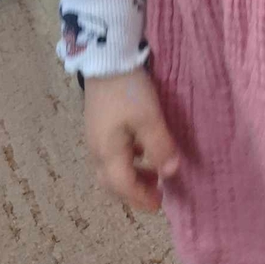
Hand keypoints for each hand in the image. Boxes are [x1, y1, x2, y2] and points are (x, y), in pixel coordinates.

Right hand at [84, 68, 179, 211]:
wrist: (106, 59)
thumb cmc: (128, 91)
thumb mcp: (149, 118)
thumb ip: (160, 147)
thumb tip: (170, 174)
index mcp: (107, 154)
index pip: (123, 187)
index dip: (141, 198)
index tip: (160, 204)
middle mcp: (96, 150)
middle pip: (112, 183)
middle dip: (133, 192)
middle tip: (155, 194)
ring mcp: (94, 136)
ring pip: (110, 169)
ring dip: (130, 176)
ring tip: (152, 173)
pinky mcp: (97, 123)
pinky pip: (110, 153)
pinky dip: (126, 161)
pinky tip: (140, 149)